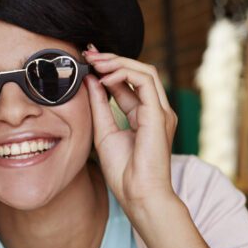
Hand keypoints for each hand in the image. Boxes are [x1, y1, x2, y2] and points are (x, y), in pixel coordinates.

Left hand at [83, 46, 177, 218]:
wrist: (138, 194)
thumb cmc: (123, 171)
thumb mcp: (103, 132)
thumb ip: (99, 106)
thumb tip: (90, 80)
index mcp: (144, 115)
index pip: (128, 83)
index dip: (108, 69)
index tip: (87, 60)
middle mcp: (155, 110)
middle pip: (138, 72)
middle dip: (112, 59)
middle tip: (89, 53)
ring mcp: (160, 111)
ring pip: (145, 71)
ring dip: (118, 62)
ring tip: (95, 61)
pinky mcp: (159, 114)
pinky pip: (145, 81)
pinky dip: (124, 74)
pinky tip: (105, 77)